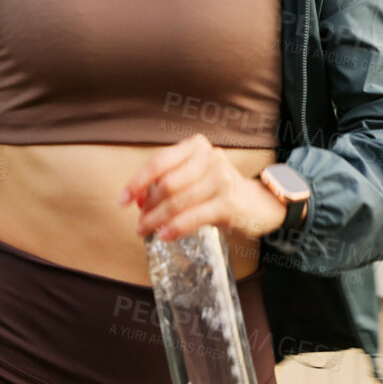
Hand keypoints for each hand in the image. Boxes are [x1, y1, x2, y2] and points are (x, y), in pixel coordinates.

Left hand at [121, 134, 286, 241]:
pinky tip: (165, 236)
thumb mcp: (194, 179)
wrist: (260, 204)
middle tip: (139, 222)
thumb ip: (168, 184)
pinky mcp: (228, 201)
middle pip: (166, 183)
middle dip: (147, 206)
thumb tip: (135, 200)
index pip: (159, 162)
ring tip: (146, 231)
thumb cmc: (220, 191)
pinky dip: (174, 228)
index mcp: (197, 147)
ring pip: (177, 202)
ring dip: (156, 220)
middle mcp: (210, 157)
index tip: (122, 200)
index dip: (137, 182)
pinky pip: (192, 217)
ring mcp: (220, 178)